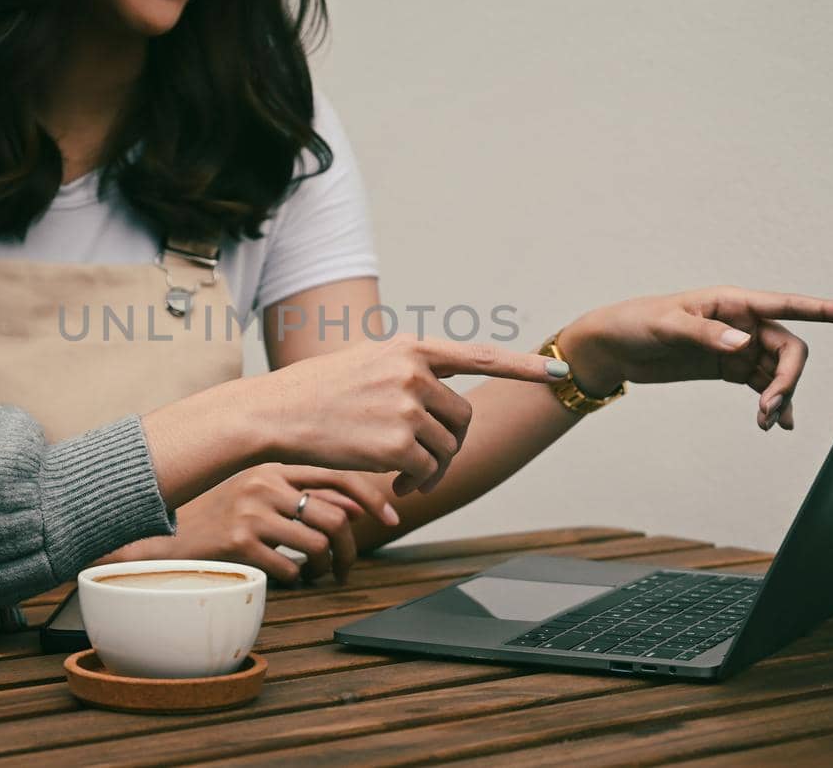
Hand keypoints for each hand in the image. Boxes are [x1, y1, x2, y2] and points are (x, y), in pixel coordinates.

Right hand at [157, 464, 399, 583]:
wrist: (163, 536)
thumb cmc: (217, 514)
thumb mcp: (259, 493)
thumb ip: (304, 493)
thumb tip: (359, 508)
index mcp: (273, 466)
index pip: (339, 475)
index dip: (372, 499)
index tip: (391, 520)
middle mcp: (265, 483)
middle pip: (336, 516)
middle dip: (351, 549)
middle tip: (347, 569)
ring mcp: (251, 512)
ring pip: (319, 544)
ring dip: (326, 568)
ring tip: (317, 576)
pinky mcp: (239, 542)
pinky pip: (291, 567)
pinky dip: (297, 579)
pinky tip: (287, 578)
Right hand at [258, 336, 566, 495]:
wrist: (274, 413)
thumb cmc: (315, 393)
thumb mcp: (366, 364)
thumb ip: (408, 372)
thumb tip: (442, 399)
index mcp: (409, 349)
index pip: (478, 356)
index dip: (523, 366)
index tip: (558, 373)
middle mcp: (413, 372)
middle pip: (462, 417)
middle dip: (450, 445)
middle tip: (423, 466)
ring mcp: (406, 406)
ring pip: (447, 447)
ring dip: (431, 469)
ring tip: (403, 476)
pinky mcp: (397, 442)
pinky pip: (427, 470)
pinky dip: (416, 482)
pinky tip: (394, 484)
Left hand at [557, 286, 832, 429]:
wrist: (611, 345)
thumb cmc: (635, 324)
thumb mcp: (665, 326)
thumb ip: (704, 332)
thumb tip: (743, 342)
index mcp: (734, 302)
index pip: (790, 305)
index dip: (830, 309)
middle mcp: (743, 322)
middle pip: (790, 349)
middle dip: (789, 379)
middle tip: (769, 408)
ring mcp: (737, 345)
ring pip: (778, 372)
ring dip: (779, 397)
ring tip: (765, 422)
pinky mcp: (727, 367)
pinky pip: (761, 384)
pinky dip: (771, 403)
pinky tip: (774, 423)